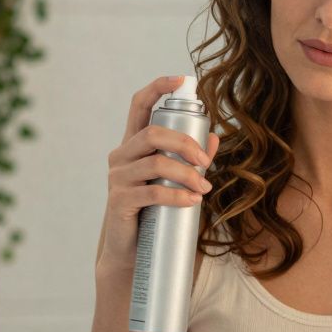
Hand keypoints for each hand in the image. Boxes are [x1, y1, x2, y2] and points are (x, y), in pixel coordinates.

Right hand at [96, 75, 220, 274]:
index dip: (157, 87)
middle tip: (204, 163)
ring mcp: (118, 178)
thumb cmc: (155, 210)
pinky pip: (151, 192)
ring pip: (155, 163)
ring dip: (186, 174)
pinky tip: (193, 201)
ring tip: (203, 188)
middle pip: (152, 134)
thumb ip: (193, 159)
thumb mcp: (176, 181)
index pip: (139, 105)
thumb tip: (213, 136)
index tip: (181, 80)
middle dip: (184, 144)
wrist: (133, 251)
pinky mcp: (119, 201)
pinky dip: (177, 195)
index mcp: (134, 144)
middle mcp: (121, 156)